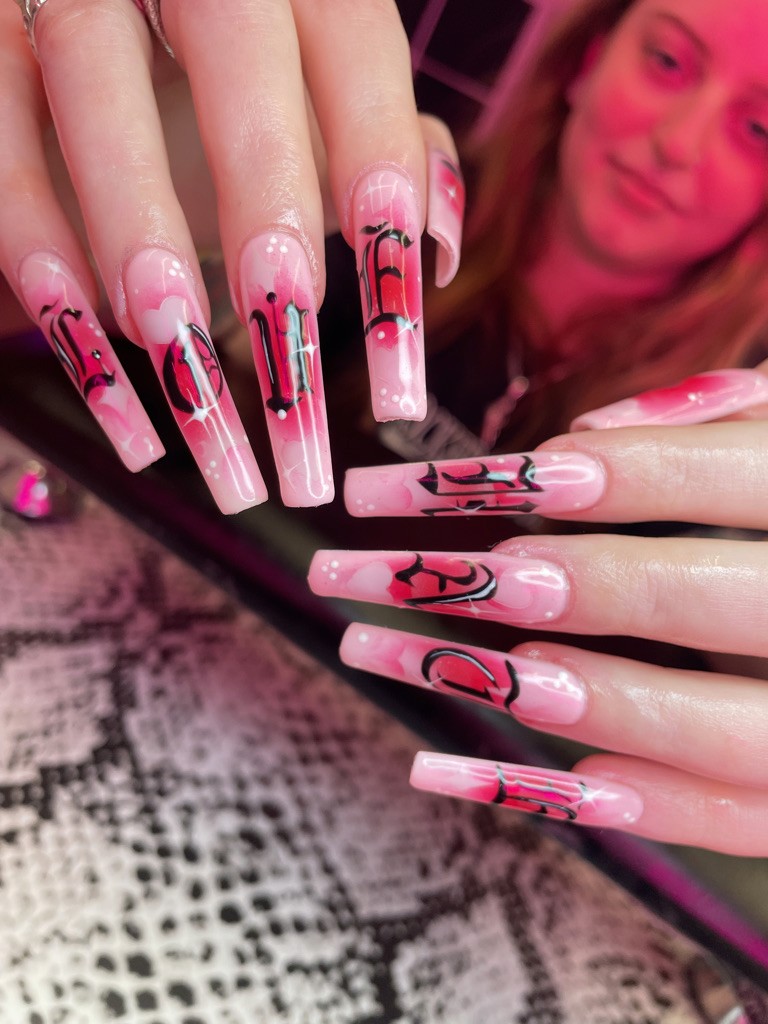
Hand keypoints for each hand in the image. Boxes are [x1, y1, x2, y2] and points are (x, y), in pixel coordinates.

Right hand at [0, 0, 462, 510]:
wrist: (106, 56)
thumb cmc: (230, 101)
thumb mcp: (316, 114)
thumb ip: (385, 150)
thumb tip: (435, 244)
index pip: (356, 48)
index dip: (380, 166)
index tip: (396, 304)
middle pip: (231, 36)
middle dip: (262, 182)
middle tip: (286, 320)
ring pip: (90, 71)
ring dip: (135, 220)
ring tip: (175, 347)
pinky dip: (34, 237)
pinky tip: (81, 335)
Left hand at [308, 368, 767, 853]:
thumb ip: (732, 421)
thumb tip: (590, 440)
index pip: (732, 475)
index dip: (605, 475)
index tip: (474, 480)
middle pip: (690, 599)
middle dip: (532, 580)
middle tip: (393, 567)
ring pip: (697, 729)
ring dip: (536, 696)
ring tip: (391, 660)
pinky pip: (710, 820)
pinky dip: (582, 801)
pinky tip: (453, 778)